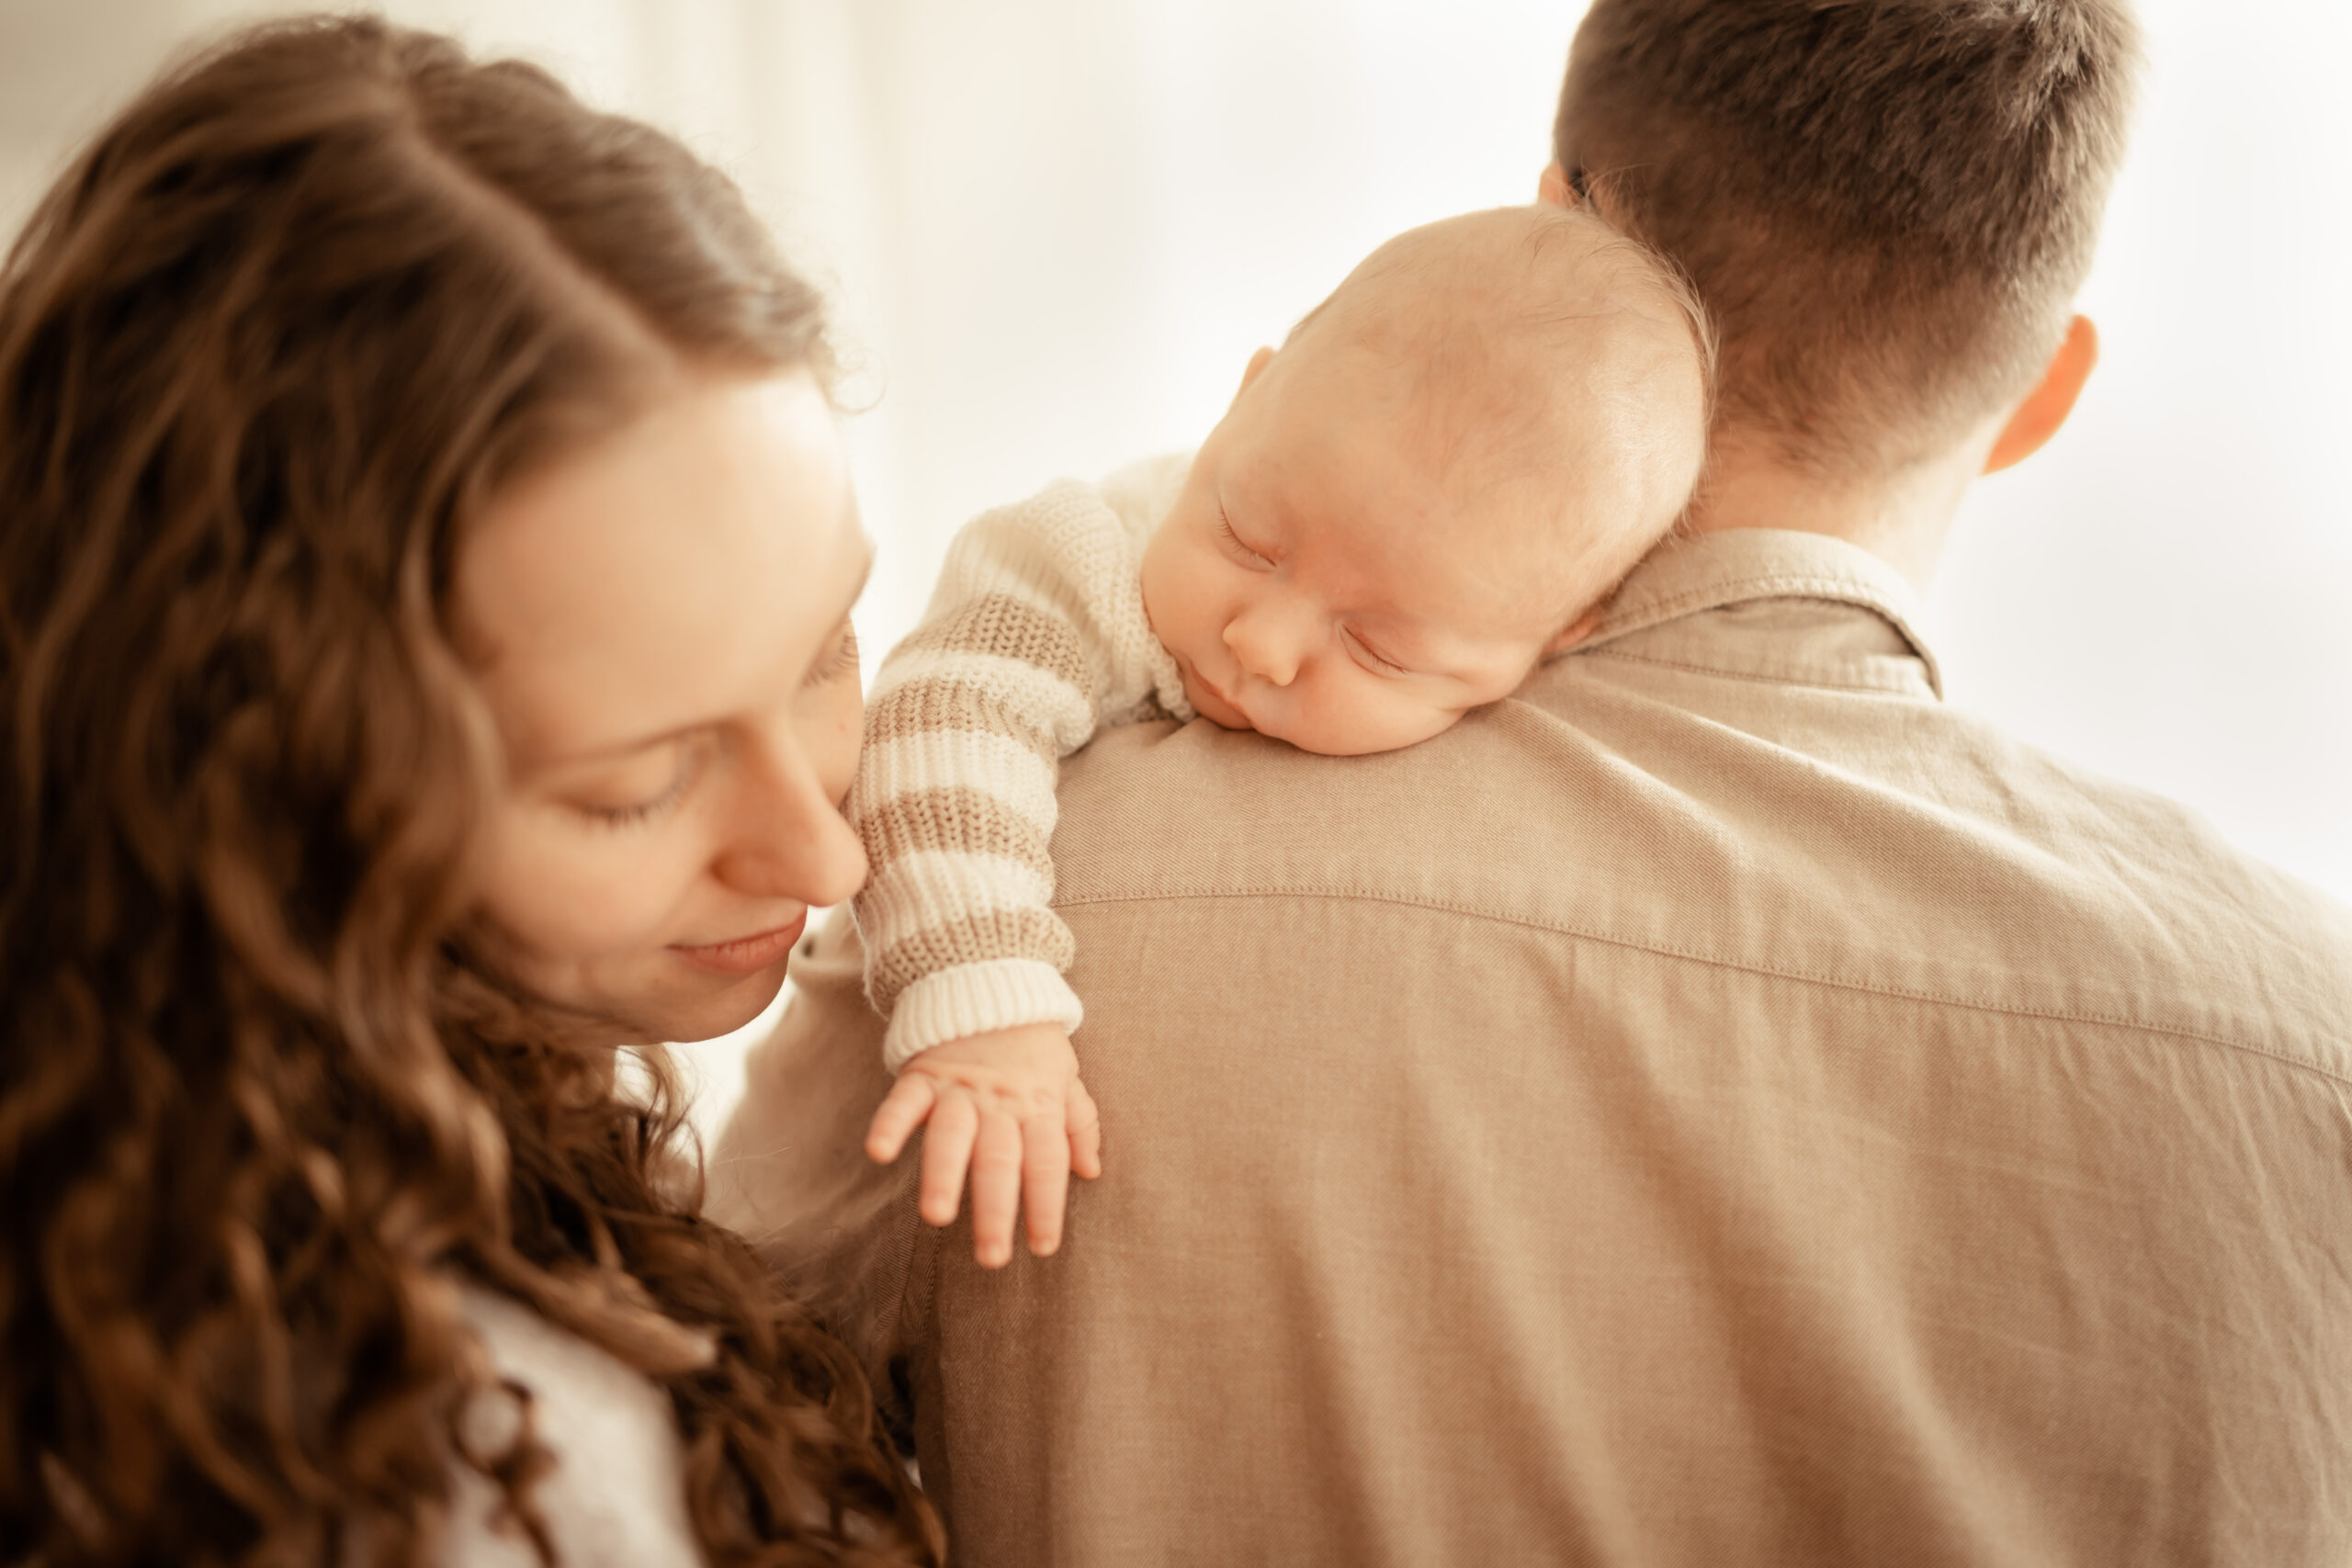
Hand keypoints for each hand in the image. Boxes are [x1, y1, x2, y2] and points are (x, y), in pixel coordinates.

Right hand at [865, 1024, 1103, 1266]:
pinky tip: (879, 1153)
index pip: (1046, 1162)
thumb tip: (1092, 1172)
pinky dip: (890, 1124)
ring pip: (952, 1136)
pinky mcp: (922, 1074)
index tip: (1043, 1246)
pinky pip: (904, 1100)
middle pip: (1000, 1160)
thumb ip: (1079, 1124)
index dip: (1047, 1205)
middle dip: (997, 1210)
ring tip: (938, 1216)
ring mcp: (959, 1088)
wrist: (988, 980)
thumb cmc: (1031, 1042)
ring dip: (945, 1176)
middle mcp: (999, 1102)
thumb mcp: (1066, 1077)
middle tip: (992, 1257)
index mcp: (1038, 1105)